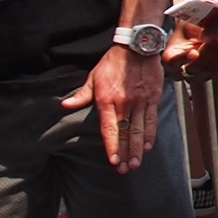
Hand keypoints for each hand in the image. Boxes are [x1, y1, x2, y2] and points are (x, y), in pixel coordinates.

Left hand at [63, 45, 161, 172]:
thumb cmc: (113, 62)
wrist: (137, 47)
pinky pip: (151, 120)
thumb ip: (81, 95)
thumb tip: (65, 105)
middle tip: (126, 169)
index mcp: (107, 100)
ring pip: (139, 130)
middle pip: (125, 134)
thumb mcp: (93, 77)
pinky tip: (148, 145)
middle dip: (126, 154)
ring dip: (138, 149)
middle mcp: (124, 104)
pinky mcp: (152, 98)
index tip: (114, 161)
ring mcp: (140, 102)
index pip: (109, 129)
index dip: (112, 146)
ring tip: (137, 163)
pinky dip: (150, 134)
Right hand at [164, 21, 217, 80]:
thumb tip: (216, 31)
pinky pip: (217, 69)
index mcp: (169, 59)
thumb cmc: (188, 29)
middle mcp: (179, 72)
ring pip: (208, 71)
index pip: (173, 62)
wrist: (195, 32)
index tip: (194, 52)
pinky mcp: (207, 75)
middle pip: (196, 68)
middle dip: (208, 50)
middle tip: (217, 36)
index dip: (184, 58)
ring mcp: (194, 77)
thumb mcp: (189, 24)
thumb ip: (200, 29)